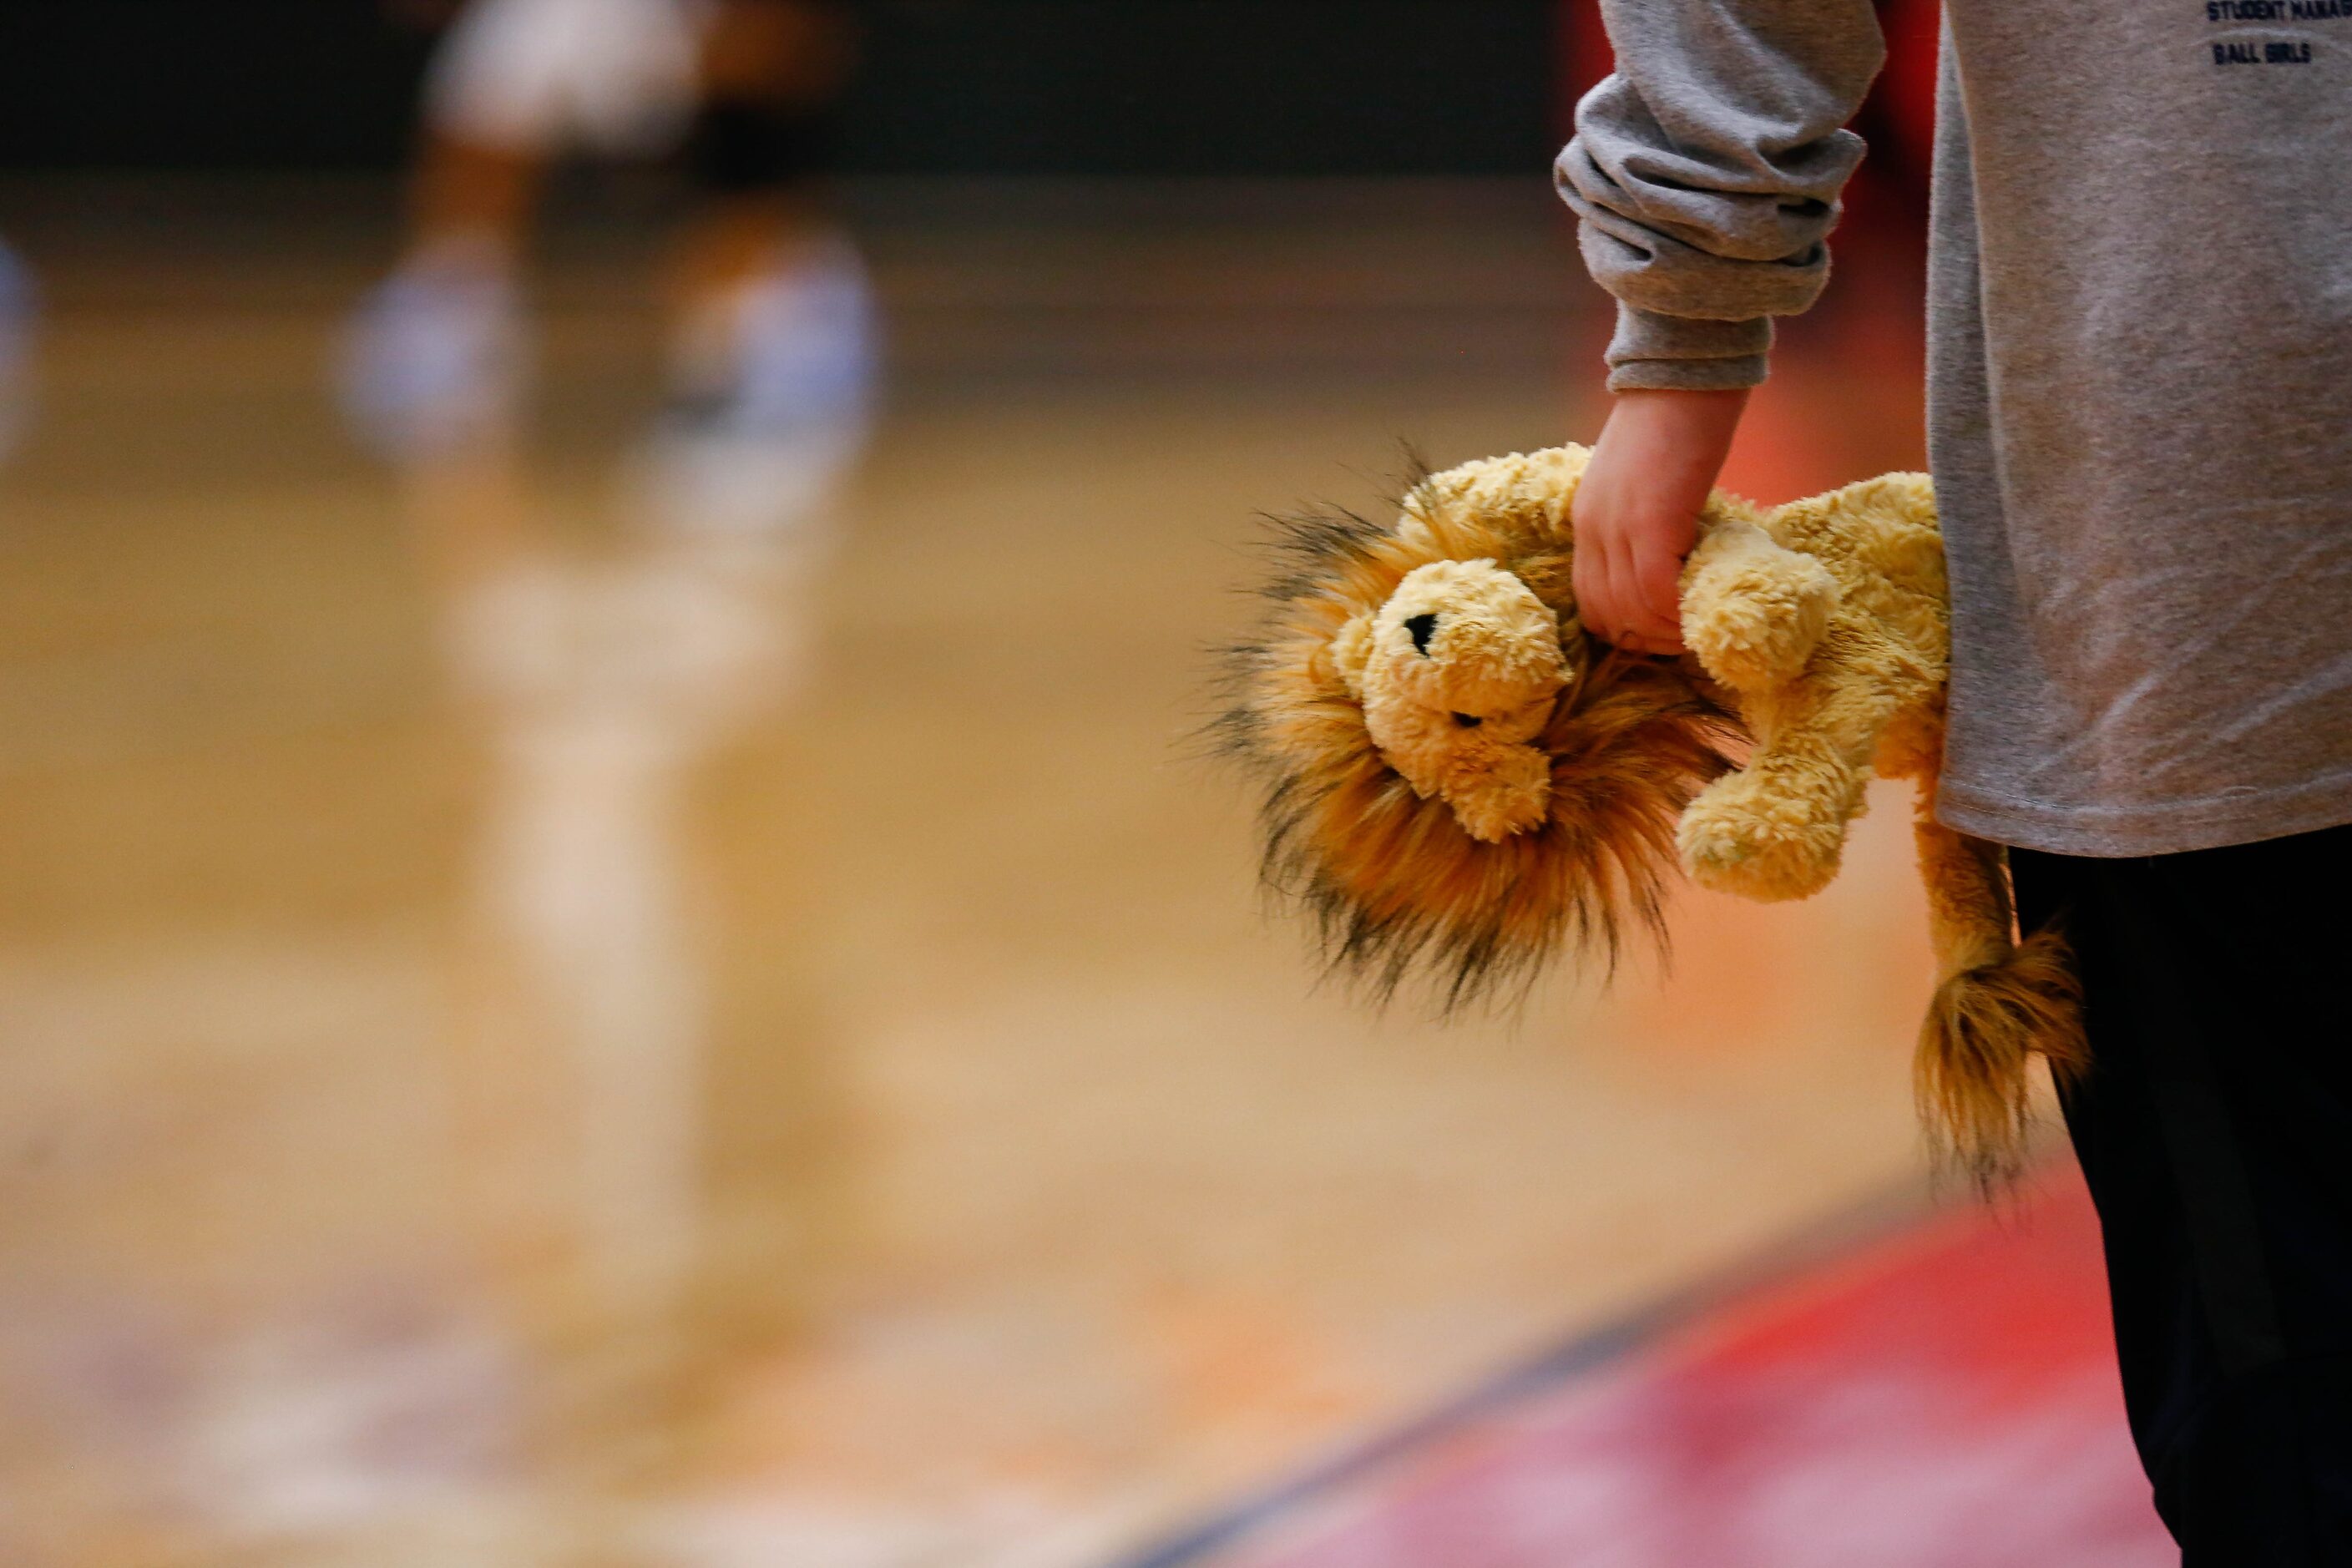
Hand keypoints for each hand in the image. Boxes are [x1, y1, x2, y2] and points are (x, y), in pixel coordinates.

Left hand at [1570, 387, 1748, 655]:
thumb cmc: (1673, 420)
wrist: (1682, 374)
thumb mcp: (1640, 480)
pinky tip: (1700, 612)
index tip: (1662, 630)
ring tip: (1697, 630)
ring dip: (1666, 633)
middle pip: (1606, 615)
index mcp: (1586, 521)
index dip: (1625, 626)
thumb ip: (1643, 519)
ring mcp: (1617, 527)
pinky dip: (1678, 614)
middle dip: (1646, 639)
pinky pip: (1656, 592)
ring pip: (1632, 612)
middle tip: (1685, 639)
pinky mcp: (1650, 522)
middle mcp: (1592, 530)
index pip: (1589, 599)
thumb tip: (1675, 558)